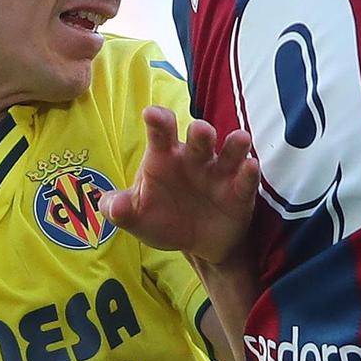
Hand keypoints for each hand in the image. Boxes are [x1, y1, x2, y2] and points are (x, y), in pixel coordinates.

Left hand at [104, 106, 258, 263]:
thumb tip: (110, 206)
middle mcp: (194, 158)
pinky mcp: (239, 190)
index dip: (158, 120)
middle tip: (200, 130)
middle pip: (199, 138)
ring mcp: (219, 172)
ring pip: (229, 152)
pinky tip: (250, 167)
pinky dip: (249, 172)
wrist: (197, 245)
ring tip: (240, 139)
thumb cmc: (163, 219)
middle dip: (201, 133)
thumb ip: (120, 210)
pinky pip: (245, 178)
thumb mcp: (137, 218)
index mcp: (165, 156)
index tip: (153, 115)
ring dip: (234, 145)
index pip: (161, 131)